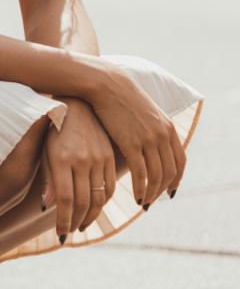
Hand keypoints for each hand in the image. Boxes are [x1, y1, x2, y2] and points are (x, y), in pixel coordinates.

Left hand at [41, 98, 115, 241]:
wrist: (77, 105)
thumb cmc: (54, 130)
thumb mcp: (45, 151)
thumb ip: (47, 179)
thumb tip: (47, 208)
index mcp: (62, 159)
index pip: (64, 200)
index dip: (63, 221)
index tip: (60, 235)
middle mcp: (82, 160)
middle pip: (84, 203)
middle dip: (77, 222)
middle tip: (71, 232)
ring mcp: (99, 158)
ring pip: (100, 198)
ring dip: (91, 217)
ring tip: (82, 224)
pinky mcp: (110, 156)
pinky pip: (110, 186)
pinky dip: (104, 202)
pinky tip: (95, 208)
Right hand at [87, 63, 185, 208]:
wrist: (107, 85)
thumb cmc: (122, 99)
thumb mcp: (146, 113)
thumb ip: (154, 129)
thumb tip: (153, 146)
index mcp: (168, 128)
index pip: (180, 161)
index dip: (177, 179)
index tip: (169, 192)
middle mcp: (163, 135)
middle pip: (170, 172)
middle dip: (162, 190)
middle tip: (152, 201)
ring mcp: (149, 139)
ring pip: (157, 175)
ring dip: (152, 193)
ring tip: (143, 202)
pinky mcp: (132, 142)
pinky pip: (141, 173)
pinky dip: (141, 188)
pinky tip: (136, 197)